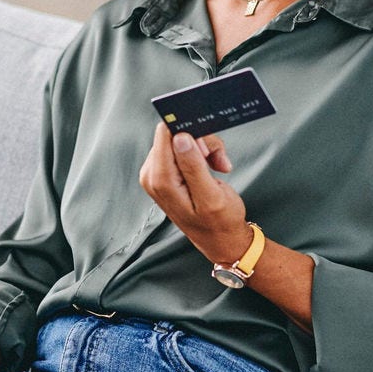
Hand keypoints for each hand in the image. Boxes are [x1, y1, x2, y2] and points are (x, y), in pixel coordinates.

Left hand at [139, 122, 250, 264]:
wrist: (218, 237)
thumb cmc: (219, 220)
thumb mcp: (211, 196)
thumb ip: (193, 166)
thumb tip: (179, 138)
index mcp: (160, 179)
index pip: (166, 133)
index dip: (190, 134)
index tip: (207, 149)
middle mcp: (152, 174)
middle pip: (174, 134)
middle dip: (201, 142)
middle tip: (217, 159)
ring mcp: (157, 172)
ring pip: (181, 138)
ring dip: (204, 148)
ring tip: (217, 165)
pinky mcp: (165, 171)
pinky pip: (182, 147)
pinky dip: (202, 153)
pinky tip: (212, 166)